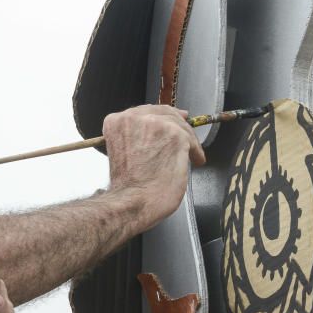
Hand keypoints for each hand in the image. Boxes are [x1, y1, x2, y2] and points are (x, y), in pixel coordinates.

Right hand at [102, 105, 204, 231]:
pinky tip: (195, 160)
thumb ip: (133, 137)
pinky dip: (195, 151)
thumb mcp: (121, 151)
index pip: (142, 112)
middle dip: (175, 122)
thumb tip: (156, 134)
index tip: (168, 121)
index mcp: (116, 122)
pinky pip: (191, 139)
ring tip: (191, 154)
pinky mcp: (175, 135)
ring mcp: (156, 124)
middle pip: (162, 112)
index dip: (158, 117)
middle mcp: (134, 117)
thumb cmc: (127, 186)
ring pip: (179, 124)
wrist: (134, 200)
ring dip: (187, 140)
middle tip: (185, 130)